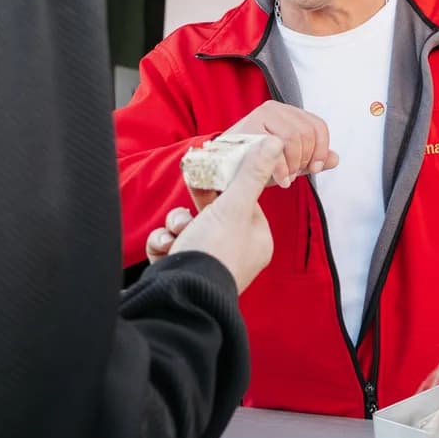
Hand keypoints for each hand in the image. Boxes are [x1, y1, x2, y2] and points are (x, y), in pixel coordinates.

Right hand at [148, 135, 285, 291]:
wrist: (183, 293)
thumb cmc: (215, 251)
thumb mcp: (234, 206)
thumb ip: (251, 174)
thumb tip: (273, 144)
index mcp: (256, 240)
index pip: (244, 202)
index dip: (226, 186)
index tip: (213, 171)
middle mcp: (235, 254)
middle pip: (213, 214)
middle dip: (196, 205)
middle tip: (189, 189)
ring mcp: (208, 264)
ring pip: (188, 227)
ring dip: (177, 223)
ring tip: (178, 232)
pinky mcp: (182, 271)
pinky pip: (171, 245)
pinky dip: (164, 243)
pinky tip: (166, 248)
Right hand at [220, 101, 337, 183]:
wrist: (224, 169)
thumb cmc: (257, 165)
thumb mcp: (290, 163)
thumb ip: (312, 160)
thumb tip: (336, 159)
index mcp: (289, 113)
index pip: (318, 126)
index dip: (321, 150)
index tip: (313, 169)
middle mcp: (275, 108)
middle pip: (308, 132)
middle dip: (305, 159)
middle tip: (295, 175)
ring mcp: (260, 115)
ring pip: (294, 137)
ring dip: (293, 164)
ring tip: (286, 177)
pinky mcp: (248, 127)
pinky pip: (276, 147)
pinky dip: (282, 169)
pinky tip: (279, 179)